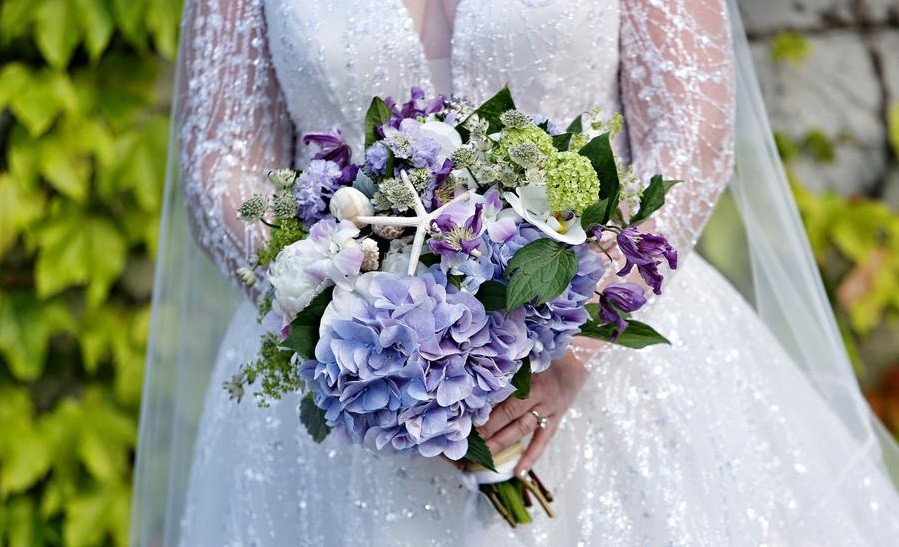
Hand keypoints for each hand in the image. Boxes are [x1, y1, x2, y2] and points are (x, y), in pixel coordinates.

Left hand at [478, 351, 588, 476]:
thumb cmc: (551, 351)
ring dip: (503, 442)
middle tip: (470, 440)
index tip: (467, 417)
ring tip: (485, 457)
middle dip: (489, 428)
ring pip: (522, 429)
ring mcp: (548, 409)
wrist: (583, 358)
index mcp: (530, 375)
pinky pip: (543, 440)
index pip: (504, 393)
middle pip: (510, 413)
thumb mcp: (530, 351)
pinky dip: (531, 456)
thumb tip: (483, 370)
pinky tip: (519, 472)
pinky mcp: (555, 419)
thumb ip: (511, 361)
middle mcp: (538, 394)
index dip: (486, 406)